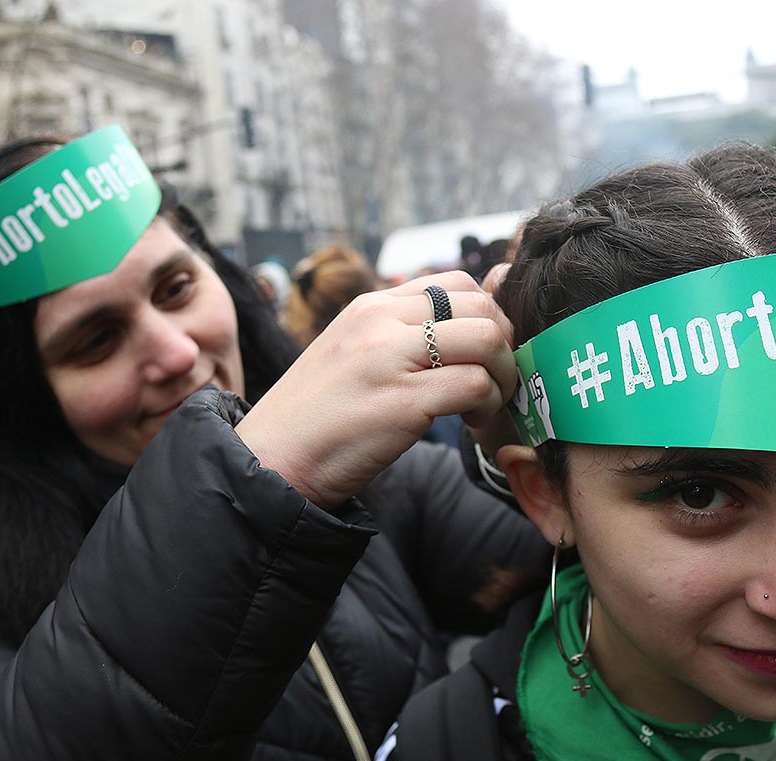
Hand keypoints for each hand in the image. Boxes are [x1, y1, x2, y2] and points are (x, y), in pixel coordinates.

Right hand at [235, 271, 517, 509]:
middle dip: (503, 344)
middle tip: (494, 381)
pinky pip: (476, 386)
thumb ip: (402, 337)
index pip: (455, 283)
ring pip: (487, 339)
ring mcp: (390, 358)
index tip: (483, 354)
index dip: (486, 316)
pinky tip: (472, 424)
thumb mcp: (355, 357)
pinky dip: (489, 406)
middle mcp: (380, 321)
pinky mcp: (403, 401)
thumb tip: (466, 328)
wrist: (272, 462)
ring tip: (486, 403)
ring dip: (502, 374)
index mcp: (370, 306)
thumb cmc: (317, 419)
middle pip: (480, 306)